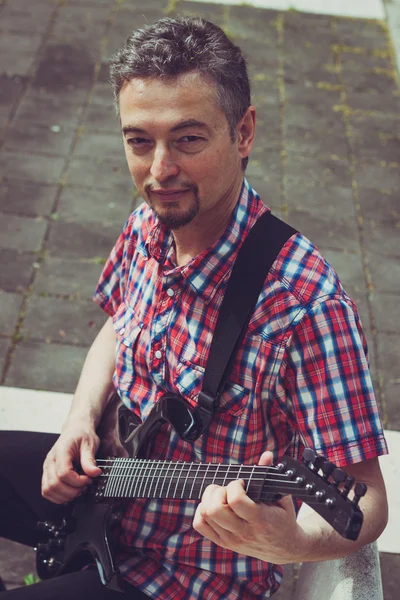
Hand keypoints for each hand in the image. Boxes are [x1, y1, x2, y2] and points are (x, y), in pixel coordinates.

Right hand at [42, 422, 100, 503]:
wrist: (75, 430)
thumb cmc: (82, 435)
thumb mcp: (90, 444)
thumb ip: (90, 460)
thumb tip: (95, 473)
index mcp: (61, 451)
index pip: (63, 473)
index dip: (77, 481)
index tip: (88, 479)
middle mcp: (50, 460)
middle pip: (54, 484)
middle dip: (72, 491)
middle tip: (84, 487)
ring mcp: (47, 468)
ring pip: (48, 490)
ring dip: (64, 496)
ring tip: (77, 490)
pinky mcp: (47, 473)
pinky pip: (46, 490)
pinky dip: (57, 496)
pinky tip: (69, 492)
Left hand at [192, 451, 307, 563]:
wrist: (284, 548)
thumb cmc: (282, 518)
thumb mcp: (282, 496)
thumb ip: (270, 474)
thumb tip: (267, 455)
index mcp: (260, 520)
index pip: (235, 501)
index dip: (234, 486)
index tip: (241, 483)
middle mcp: (243, 532)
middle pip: (214, 509)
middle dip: (218, 491)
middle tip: (228, 489)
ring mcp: (231, 539)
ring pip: (205, 515)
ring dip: (209, 499)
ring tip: (222, 496)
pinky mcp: (223, 543)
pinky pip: (200, 525)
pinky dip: (202, 511)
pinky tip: (215, 505)